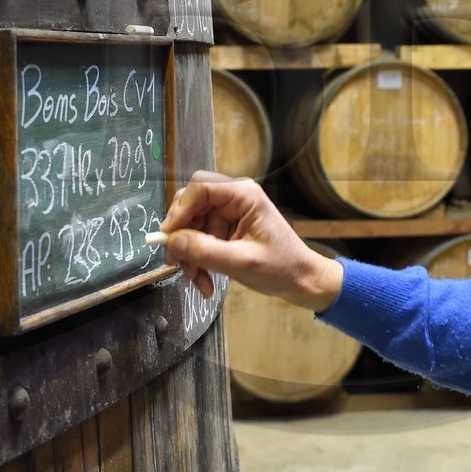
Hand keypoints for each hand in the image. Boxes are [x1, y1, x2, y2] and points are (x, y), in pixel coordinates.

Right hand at [160, 170, 343, 311]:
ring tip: (198, 282)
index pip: (200, 188)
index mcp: (243, 195)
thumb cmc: (281, 268)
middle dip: (182, 237)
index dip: (179, 210)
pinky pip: (200, 241)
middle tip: (176, 263)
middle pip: (191, 207)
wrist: (302, 282)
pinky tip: (206, 283)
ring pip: (192, 227)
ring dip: (190, 256)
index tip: (168, 237)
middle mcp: (234, 199)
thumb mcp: (241, 262)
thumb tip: (172, 241)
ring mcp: (230, 215)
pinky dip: (198, 261)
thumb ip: (205, 251)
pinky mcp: (227, 231)